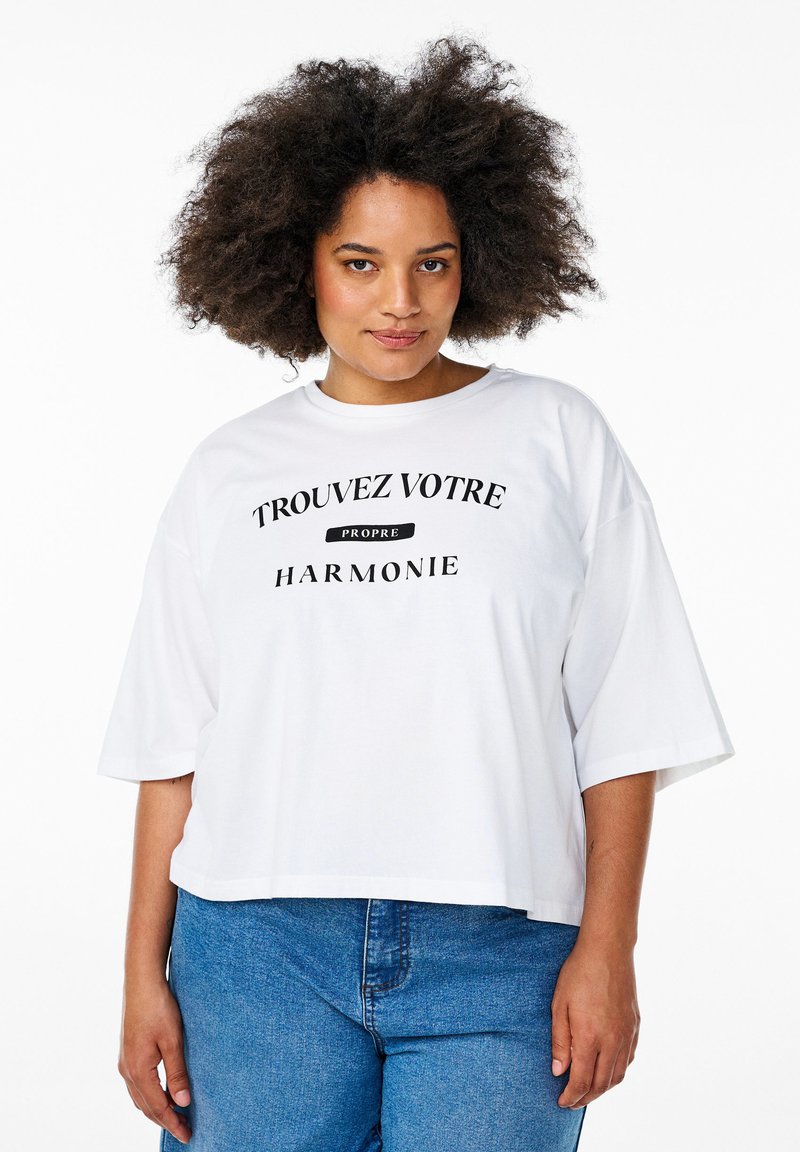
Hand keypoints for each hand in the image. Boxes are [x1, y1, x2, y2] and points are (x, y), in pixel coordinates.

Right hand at [117, 976, 192, 1144]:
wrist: (141, 982)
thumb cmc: (159, 1007)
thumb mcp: (173, 1041)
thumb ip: (177, 1073)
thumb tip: (183, 1102)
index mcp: (138, 1070)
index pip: (158, 1107)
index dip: (173, 1123)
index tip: (187, 1135)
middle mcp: (127, 1070)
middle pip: (146, 1106)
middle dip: (165, 1120)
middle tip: (184, 1130)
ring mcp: (124, 1061)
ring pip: (139, 1097)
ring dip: (156, 1109)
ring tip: (175, 1115)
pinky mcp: (127, 1052)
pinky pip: (136, 1085)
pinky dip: (149, 1095)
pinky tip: (161, 1093)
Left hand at [550, 936, 639, 1109]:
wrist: (607, 950)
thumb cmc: (578, 974)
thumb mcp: (559, 1005)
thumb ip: (560, 1041)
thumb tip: (559, 1071)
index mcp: (591, 1036)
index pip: (582, 1080)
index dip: (571, 1096)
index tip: (562, 1102)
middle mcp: (613, 1040)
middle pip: (602, 1083)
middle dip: (586, 1097)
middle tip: (572, 1101)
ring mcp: (627, 1034)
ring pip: (618, 1074)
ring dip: (603, 1088)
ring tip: (588, 1090)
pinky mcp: (635, 1026)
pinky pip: (628, 1059)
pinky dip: (617, 1071)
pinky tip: (607, 1069)